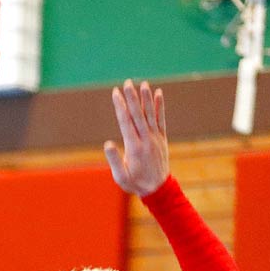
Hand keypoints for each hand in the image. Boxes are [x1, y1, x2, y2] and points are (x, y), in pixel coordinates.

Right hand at [103, 80, 170, 196]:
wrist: (158, 188)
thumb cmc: (136, 183)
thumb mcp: (121, 177)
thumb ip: (114, 160)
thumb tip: (107, 143)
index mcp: (134, 147)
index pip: (125, 121)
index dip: (120, 106)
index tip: (115, 93)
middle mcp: (146, 139)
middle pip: (138, 114)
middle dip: (132, 98)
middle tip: (127, 83)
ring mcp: (155, 137)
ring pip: (150, 114)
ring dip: (146, 98)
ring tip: (143, 84)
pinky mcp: (162, 138)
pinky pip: (161, 119)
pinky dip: (160, 106)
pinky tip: (158, 94)